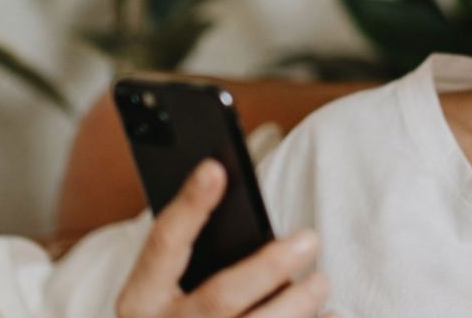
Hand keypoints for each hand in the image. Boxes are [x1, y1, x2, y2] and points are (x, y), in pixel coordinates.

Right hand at [116, 159, 338, 317]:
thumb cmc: (180, 316)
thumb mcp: (167, 290)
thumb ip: (195, 257)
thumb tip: (239, 197)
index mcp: (140, 300)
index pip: (163, 243)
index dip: (188, 205)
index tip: (214, 168)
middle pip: (219, 297)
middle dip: (268, 267)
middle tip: (310, 239)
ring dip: (296, 305)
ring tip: (321, 281)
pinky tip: (330, 315)